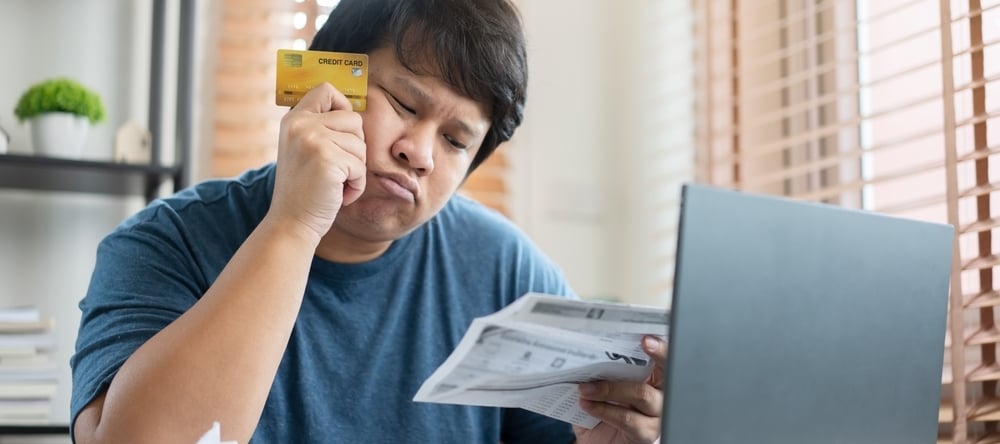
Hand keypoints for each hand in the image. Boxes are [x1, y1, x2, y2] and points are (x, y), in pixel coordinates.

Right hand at [269, 83, 366, 241]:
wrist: (291, 224)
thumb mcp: (303, 150)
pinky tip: (338, 195)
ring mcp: (313, 140)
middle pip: (354, 119)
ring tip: (334, 184)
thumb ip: (320, 128)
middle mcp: (301, 124)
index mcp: (293, 119)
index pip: (326, 89)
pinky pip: (360, 167)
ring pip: (360, 145)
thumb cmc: (304, 191)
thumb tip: (354, 110)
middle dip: (355, 147)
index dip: (343, 105)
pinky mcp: (327, 159)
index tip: (343, 130)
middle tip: (337, 169)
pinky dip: (356, 185)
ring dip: (355, 170)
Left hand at [574, 335, 665, 443]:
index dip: (660, 348)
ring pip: (643, 394)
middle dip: (638, 365)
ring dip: (610, 389)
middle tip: (616, 355)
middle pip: (666, 373)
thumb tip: (585, 353)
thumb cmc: (602, 411)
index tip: (645, 340)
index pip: (665, 358)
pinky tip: (588, 406)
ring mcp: (657, 415)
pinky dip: (605, 410)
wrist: (597, 441)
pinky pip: (629, 419)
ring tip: (586, 388)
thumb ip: (602, 371)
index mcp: (653, 376)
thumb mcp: (602, 386)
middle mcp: (661, 394)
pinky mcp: (648, 434)